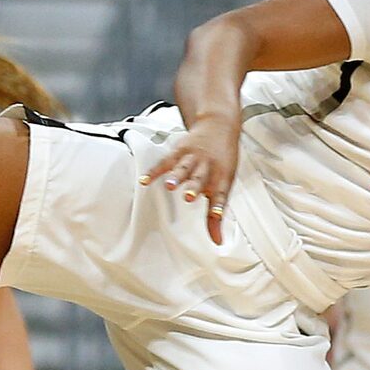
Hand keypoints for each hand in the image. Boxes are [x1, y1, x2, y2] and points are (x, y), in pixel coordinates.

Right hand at [143, 114, 239, 242]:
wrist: (218, 127)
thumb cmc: (223, 161)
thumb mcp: (225, 184)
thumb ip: (216, 213)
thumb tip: (217, 242)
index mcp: (221, 178)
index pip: (221, 194)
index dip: (218, 206)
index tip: (215, 215)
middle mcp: (208, 168)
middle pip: (200, 179)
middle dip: (194, 187)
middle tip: (189, 197)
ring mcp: (193, 158)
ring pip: (184, 168)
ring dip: (177, 176)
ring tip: (170, 186)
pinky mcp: (179, 152)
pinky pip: (165, 162)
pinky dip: (154, 171)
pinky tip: (145, 180)